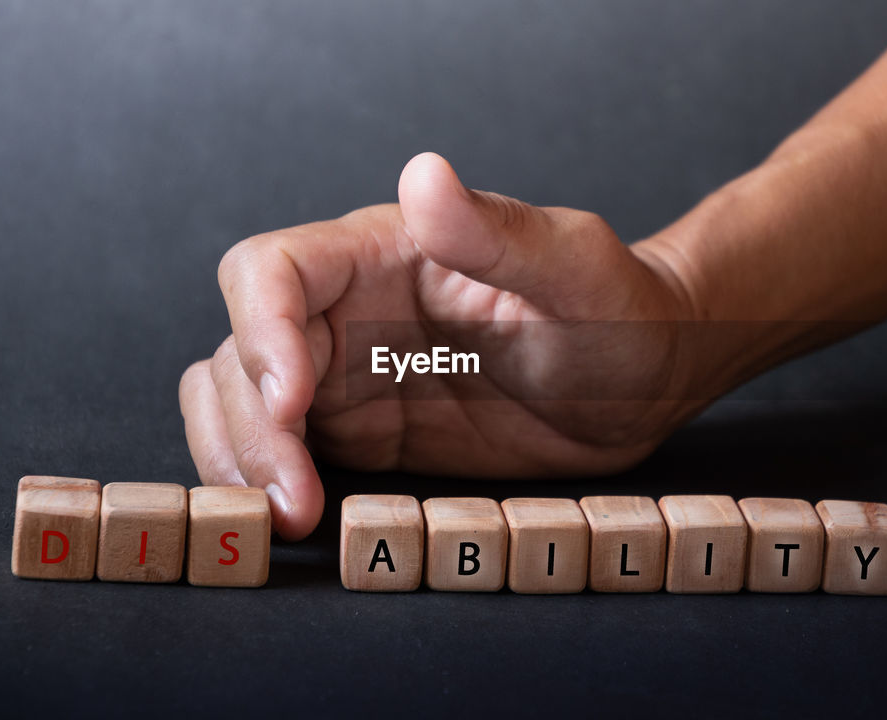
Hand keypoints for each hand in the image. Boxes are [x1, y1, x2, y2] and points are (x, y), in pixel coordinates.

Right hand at [179, 153, 696, 539]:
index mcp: (383, 252)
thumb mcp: (577, 269)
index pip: (272, 271)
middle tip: (292, 496)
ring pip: (239, 405)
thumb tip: (423, 176)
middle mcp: (348, 310)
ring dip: (240, 459)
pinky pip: (282, 454)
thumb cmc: (621, 311)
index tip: (294, 401)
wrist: (647, 382)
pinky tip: (298, 521)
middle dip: (248, 424)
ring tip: (286, 517)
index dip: (261, 331)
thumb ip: (500, 231)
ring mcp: (348, 376)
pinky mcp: (363, 435)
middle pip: (241, 352)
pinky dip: (265, 484)